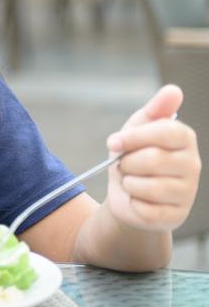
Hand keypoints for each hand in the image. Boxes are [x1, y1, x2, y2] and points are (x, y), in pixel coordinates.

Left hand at [105, 85, 200, 231]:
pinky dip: (132, 204)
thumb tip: (173, 90)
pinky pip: (145, 210)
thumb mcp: (137, 129)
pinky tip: (137, 200)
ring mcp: (187, 193)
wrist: (127, 195)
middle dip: (127, 163)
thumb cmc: (134, 157)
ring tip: (131, 181)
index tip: (114, 142)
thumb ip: (154, 110)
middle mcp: (193, 165)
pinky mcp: (175, 216)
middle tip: (125, 165)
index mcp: (184, 139)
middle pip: (153, 160)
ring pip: (147, 187)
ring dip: (128, 184)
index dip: (135, 137)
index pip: (167, 132)